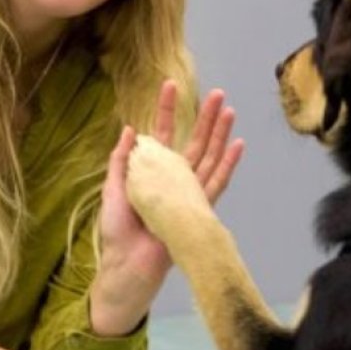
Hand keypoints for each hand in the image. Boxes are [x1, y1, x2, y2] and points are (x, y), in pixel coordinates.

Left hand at [90, 81, 243, 335]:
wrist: (128, 263)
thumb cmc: (118, 229)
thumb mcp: (113, 188)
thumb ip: (121, 160)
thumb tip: (130, 128)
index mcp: (152, 171)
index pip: (163, 134)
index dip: (167, 110)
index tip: (171, 85)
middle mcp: (174, 178)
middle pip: (194, 141)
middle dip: (205, 117)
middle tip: (218, 93)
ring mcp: (189, 192)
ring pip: (208, 157)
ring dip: (220, 134)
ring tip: (230, 110)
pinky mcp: (198, 208)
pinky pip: (216, 183)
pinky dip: (228, 164)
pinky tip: (237, 144)